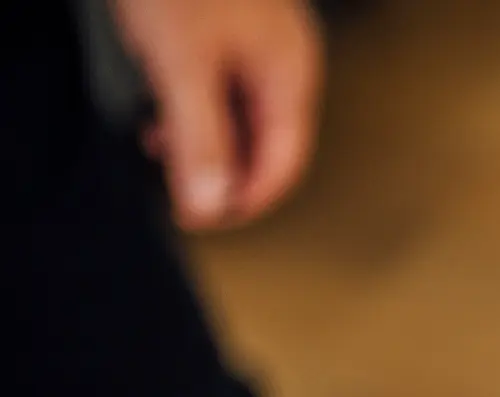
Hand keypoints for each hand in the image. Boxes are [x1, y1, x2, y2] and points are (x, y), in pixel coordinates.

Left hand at [112, 0, 323, 228]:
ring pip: (242, 114)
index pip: (280, 165)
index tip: (197, 217)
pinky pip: (225, 84)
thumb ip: (199, 138)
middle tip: (175, 189)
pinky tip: (163, 100)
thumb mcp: (181, 65)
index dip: (241, 200)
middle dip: (221, 170)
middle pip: (264, 143)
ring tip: (159, 142)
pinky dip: (196, 105)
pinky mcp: (233, 26)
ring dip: (204, 139)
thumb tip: (208, 203)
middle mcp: (286, 63)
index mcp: (290, 76)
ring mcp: (262, 43)